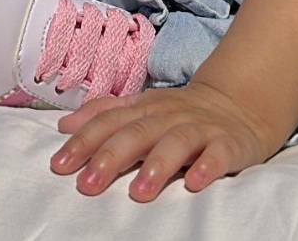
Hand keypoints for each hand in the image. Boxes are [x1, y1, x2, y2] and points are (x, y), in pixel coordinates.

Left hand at [49, 80, 285, 201]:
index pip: (110, 120)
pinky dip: (208, 165)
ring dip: (157, 164)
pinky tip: (196, 182)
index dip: (85, 140)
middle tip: (88, 184)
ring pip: (177, 141)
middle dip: (111, 156)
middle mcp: (170, 115)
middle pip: (138, 131)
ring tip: (139, 192)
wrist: (238, 104)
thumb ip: (105, 115)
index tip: (59, 164)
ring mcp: (201, 128)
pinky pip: (219, 153)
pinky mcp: (229, 143)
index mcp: (146, 108)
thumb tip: (64, 125)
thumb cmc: (179, 114)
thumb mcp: (142, 109)